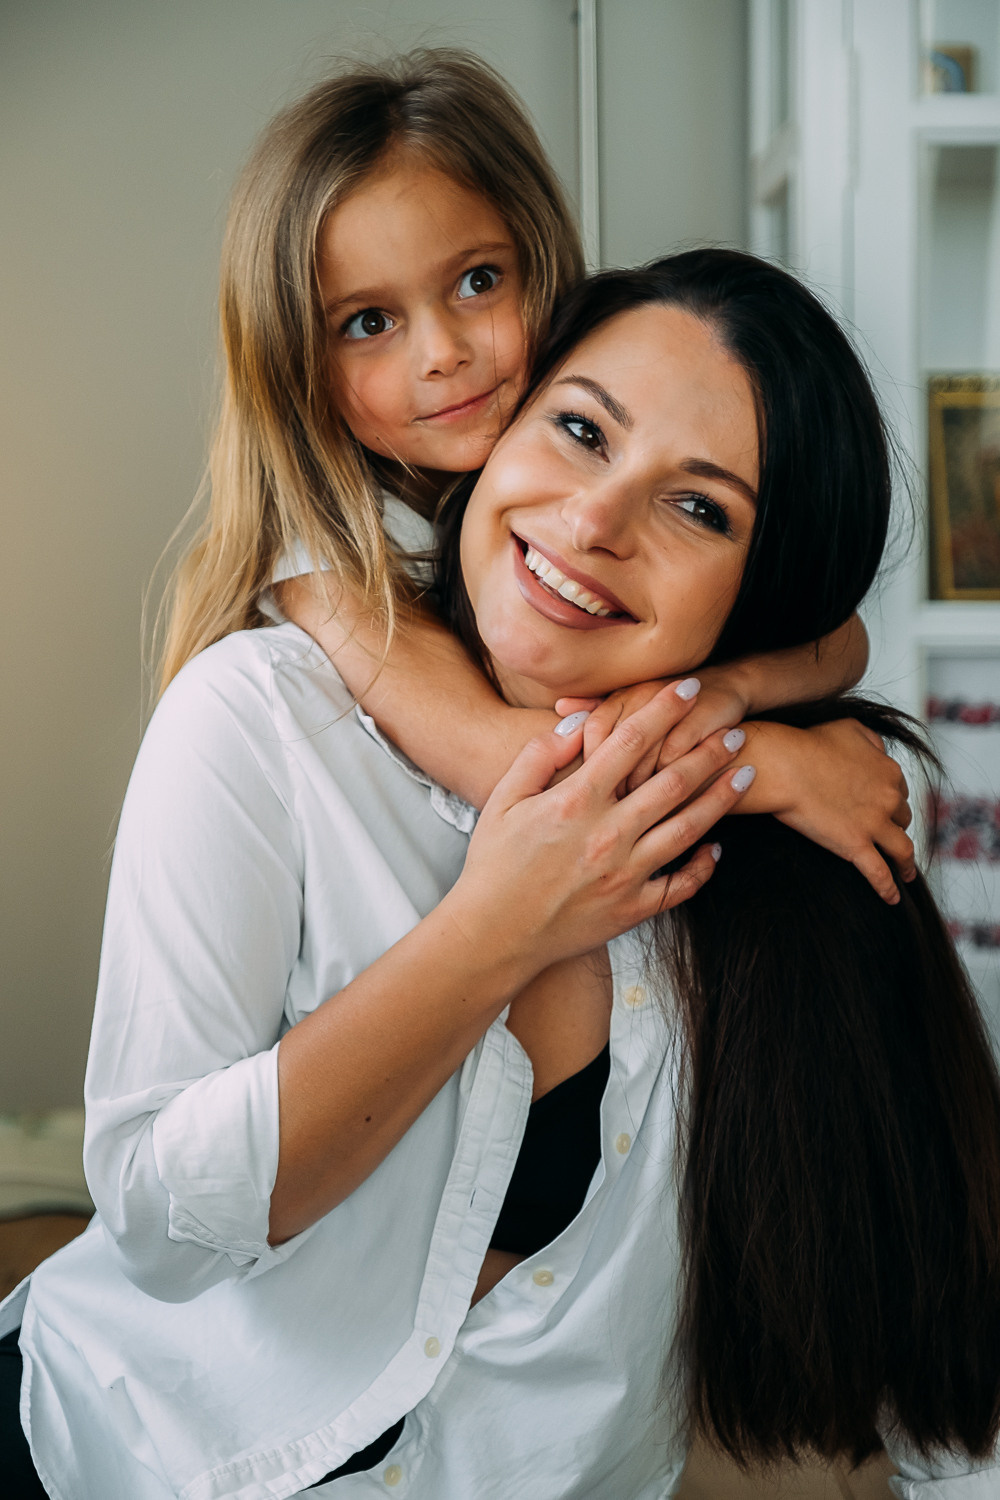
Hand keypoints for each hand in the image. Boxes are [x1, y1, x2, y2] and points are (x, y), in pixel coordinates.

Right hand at [445, 685, 755, 979]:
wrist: (493, 936)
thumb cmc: (493, 866)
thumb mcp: (503, 801)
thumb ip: (539, 755)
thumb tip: (577, 721)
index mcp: (575, 801)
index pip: (631, 740)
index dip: (664, 709)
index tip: (689, 688)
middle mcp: (608, 834)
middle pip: (673, 781)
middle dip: (709, 751)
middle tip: (736, 731)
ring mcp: (625, 874)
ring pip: (688, 829)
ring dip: (720, 799)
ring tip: (745, 776)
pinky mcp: (632, 909)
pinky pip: (680, 886)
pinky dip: (703, 867)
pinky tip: (716, 848)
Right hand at [758, 718, 914, 903]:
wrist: (784, 766)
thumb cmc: (807, 743)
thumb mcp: (849, 728)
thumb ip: (872, 740)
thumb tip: (882, 751)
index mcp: (888, 771)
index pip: (899, 792)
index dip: (891, 801)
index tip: (884, 809)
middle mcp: (888, 799)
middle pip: (902, 819)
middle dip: (896, 827)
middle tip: (888, 836)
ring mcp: (873, 825)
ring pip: (902, 850)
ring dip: (907, 863)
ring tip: (906, 873)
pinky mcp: (855, 846)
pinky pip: (879, 874)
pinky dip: (888, 888)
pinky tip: (891, 899)